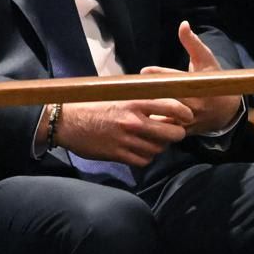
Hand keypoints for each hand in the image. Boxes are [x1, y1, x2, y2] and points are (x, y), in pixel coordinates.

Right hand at [54, 98, 191, 166]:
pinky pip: (144, 160)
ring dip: (160, 145)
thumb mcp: (115, 93)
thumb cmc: (91, 104)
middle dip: (177, 133)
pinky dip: (146, 157)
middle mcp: (133, 121)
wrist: (66, 122)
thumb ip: (137, 96)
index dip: (184, 112)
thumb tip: (160, 95)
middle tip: (174, 131)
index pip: (170, 106)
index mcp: (133, 102)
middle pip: (172, 133)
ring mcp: (126, 140)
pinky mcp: (119, 155)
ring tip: (154, 140)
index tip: (187, 116)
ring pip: (159, 148)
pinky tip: (141, 150)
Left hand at [140, 22, 241, 134]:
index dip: (161, 75)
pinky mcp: (185, 132)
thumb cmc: (213, 79)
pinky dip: (152, 128)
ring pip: (167, 118)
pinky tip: (137, 122)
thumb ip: (192, 43)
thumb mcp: (206, 60)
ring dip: (150, 113)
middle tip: (132, 88)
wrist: (227, 110)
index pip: (178, 79)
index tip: (144, 70)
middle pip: (169, 100)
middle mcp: (194, 105)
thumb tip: (183, 24)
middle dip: (151, 95)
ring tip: (130, 105)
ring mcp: (189, 120)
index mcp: (199, 86)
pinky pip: (166, 132)